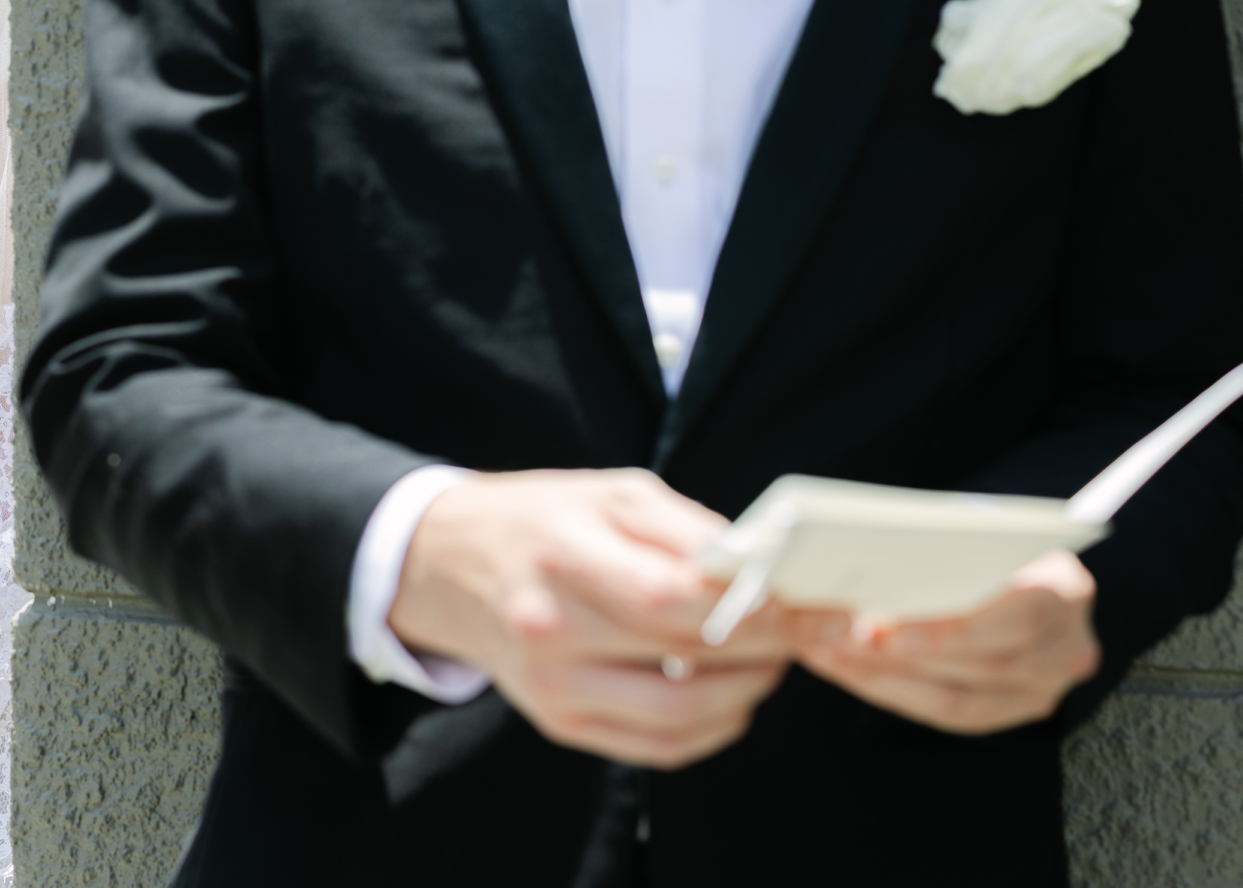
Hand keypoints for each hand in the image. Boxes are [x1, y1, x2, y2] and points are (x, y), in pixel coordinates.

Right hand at [388, 468, 847, 768]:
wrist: (444, 566)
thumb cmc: (538, 520)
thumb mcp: (609, 494)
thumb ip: (689, 530)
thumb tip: (764, 569)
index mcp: (562, 557)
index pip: (670, 599)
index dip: (747, 606)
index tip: (796, 597)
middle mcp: (549, 631)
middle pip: (685, 661)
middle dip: (764, 647)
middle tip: (798, 626)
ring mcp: (551, 688)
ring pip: (680, 719)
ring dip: (746, 693)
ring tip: (767, 659)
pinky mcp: (559, 724)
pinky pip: (658, 748)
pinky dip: (712, 727)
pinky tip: (728, 693)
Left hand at [798, 550, 1100, 732]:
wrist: (1018, 560)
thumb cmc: (985, 539)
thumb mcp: (977, 530)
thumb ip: (942, 549)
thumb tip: (859, 556)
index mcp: (1067, 590)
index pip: (1011, 619)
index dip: (943, 631)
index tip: (877, 627)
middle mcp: (1069, 647)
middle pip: (982, 664)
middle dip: (901, 657)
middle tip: (836, 641)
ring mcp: (1048, 685)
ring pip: (961, 698)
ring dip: (886, 678)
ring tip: (830, 655)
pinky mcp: (1019, 707)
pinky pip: (953, 714)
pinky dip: (897, 693)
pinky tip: (852, 673)